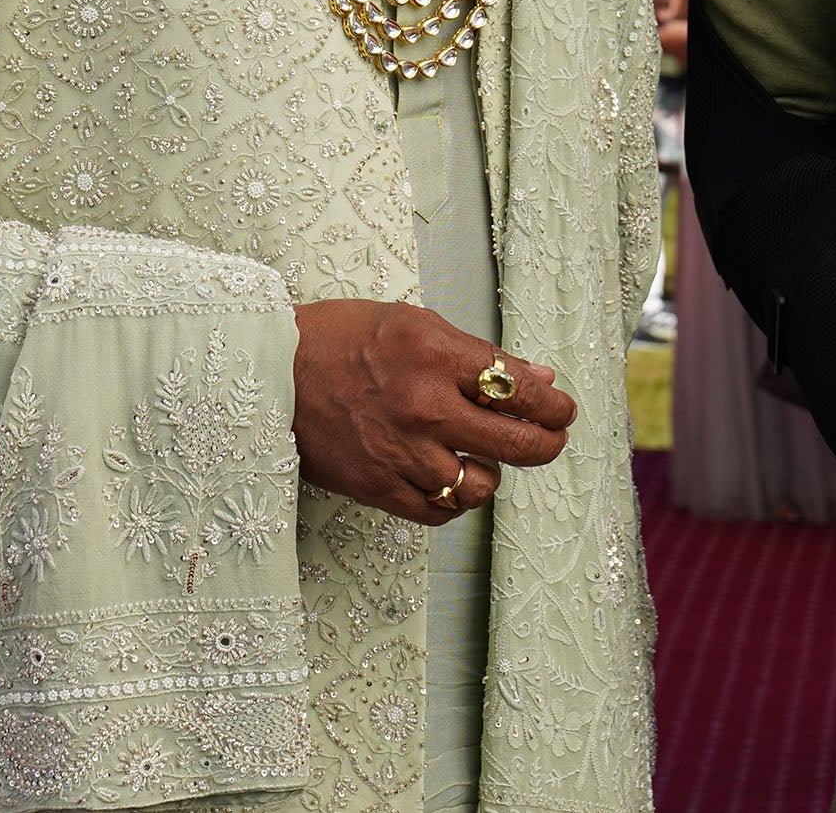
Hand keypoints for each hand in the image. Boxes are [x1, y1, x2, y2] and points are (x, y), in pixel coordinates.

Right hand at [291, 298, 575, 525]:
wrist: (272, 371)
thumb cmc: (344, 337)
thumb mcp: (415, 323)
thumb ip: (476, 354)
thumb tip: (538, 377)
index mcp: (436, 355)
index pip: (518, 388)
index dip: (552, 404)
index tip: (562, 409)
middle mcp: (425, 408)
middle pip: (515, 443)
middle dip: (546, 443)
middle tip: (552, 438)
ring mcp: (403, 454)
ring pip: (481, 484)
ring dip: (491, 470)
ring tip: (483, 454)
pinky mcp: (380, 488)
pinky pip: (441, 511)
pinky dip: (455, 499)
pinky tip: (451, 477)